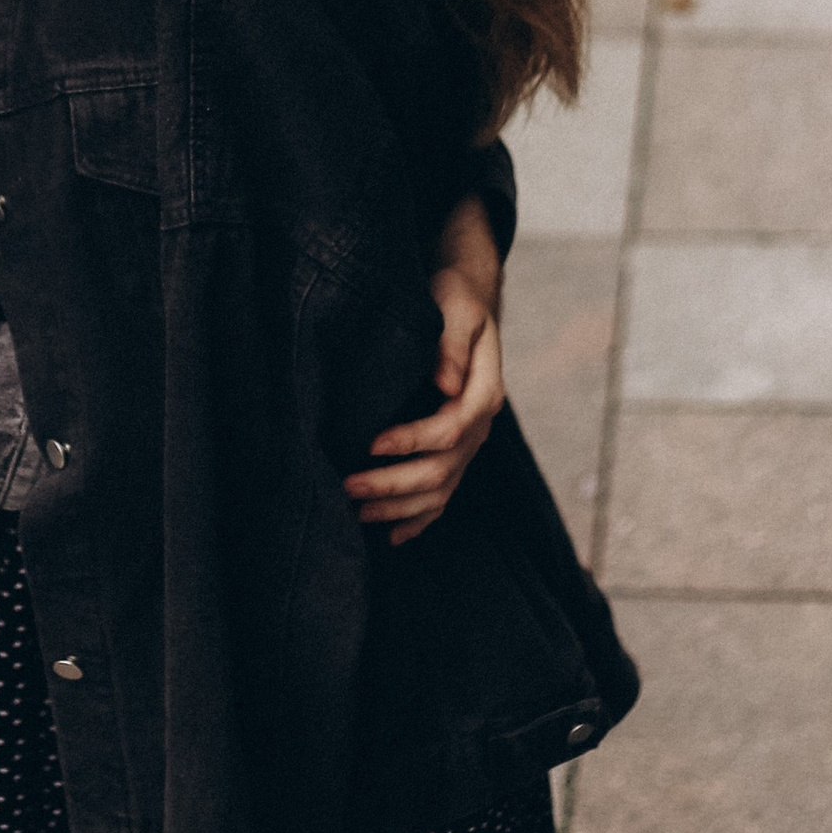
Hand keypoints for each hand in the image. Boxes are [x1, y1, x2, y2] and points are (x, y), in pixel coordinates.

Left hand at [344, 191, 506, 546]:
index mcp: (483, 391)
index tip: (371, 442)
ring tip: (357, 513)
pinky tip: (390, 534)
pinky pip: (442, 494)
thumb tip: (446, 382)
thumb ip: (452, 343)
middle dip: (395, 483)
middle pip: (443, 469)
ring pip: (442, 490)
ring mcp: (468, 442)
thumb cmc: (454, 297)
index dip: (412, 440)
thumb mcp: (455, 306)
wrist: (464, 299)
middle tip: (348, 486)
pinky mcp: (453, 449)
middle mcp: (479, 424)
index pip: (451, 428)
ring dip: (401, 508)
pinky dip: (418, 518)